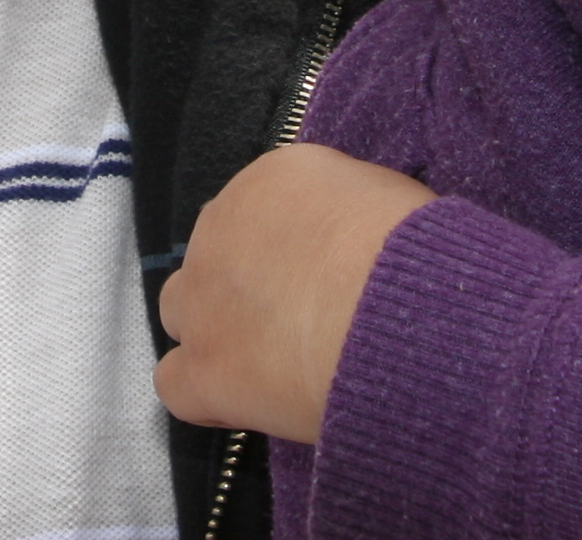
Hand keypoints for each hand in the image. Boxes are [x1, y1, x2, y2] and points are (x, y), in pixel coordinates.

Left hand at [154, 144, 436, 441]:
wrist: (385, 305)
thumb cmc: (407, 247)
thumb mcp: (384, 196)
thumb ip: (347, 212)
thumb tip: (349, 238)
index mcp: (270, 179)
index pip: (261, 211)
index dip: (286, 252)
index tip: (320, 278)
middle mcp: (220, 226)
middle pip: (214, 256)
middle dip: (243, 284)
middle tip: (296, 318)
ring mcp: (200, 297)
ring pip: (181, 309)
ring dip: (214, 329)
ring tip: (268, 361)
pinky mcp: (201, 367)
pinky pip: (175, 382)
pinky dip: (204, 393)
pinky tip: (242, 403)